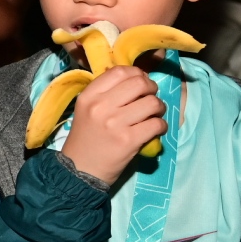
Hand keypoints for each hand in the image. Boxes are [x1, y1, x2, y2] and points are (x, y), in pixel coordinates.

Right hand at [59, 66, 165, 184]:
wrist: (79, 171)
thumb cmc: (87, 138)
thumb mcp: (87, 109)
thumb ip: (106, 92)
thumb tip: (138, 78)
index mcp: (89, 96)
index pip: (119, 71)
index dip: (137, 73)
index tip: (140, 83)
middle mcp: (100, 106)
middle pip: (139, 83)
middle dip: (152, 89)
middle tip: (150, 98)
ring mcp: (115, 123)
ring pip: (152, 103)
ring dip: (159, 108)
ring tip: (154, 115)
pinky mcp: (128, 140)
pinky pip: (156, 124)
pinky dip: (161, 126)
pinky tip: (155, 129)